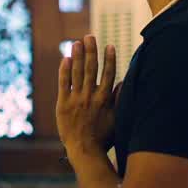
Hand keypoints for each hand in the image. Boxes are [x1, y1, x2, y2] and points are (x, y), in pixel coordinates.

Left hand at [56, 35, 117, 160]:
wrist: (84, 150)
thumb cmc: (103, 137)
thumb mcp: (117, 119)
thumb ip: (120, 100)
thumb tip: (124, 82)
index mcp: (104, 99)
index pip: (108, 74)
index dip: (109, 59)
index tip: (109, 45)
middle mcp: (90, 96)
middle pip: (91, 69)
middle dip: (91, 51)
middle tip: (89, 37)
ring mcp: (76, 99)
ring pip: (77, 73)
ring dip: (77, 56)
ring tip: (77, 42)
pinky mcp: (63, 104)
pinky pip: (63, 84)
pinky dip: (64, 71)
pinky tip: (65, 59)